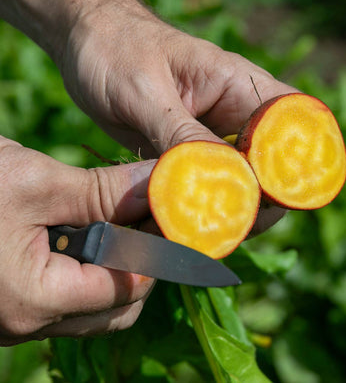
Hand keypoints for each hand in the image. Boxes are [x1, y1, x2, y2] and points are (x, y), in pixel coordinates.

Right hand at [0, 136, 155, 345]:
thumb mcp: (35, 182)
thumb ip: (104, 190)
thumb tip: (161, 180)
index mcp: (34, 300)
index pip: (128, 288)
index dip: (160, 252)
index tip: (173, 215)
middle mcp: (27, 321)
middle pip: (117, 306)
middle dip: (144, 263)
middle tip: (150, 217)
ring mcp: (19, 316)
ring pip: (96, 305)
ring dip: (119, 266)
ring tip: (120, 220)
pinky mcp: (13, 301)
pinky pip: (71, 296)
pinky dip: (93, 267)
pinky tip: (92, 231)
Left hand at [62, 0, 294, 231]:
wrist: (87, 44)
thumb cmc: (117, 47)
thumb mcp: (144, 88)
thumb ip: (179, 131)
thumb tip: (214, 174)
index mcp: (238, 84)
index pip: (289, 122)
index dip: (295, 160)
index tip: (280, 199)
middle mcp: (233, 114)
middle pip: (267, 164)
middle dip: (258, 200)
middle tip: (232, 231)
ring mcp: (210, 138)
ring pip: (235, 181)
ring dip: (225, 209)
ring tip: (204, 236)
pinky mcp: (186, 155)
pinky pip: (201, 185)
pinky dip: (194, 206)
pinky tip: (179, 226)